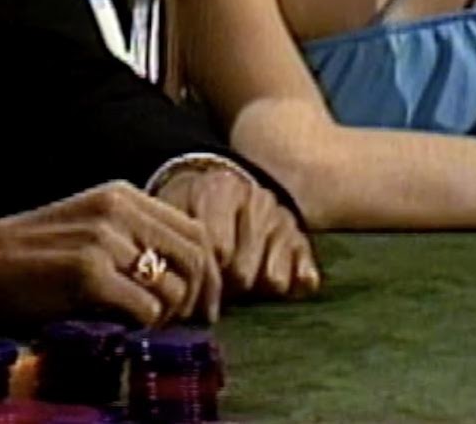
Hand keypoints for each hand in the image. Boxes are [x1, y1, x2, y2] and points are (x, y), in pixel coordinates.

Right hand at [0, 181, 220, 325]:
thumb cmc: (34, 252)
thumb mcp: (91, 226)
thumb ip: (135, 237)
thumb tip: (189, 277)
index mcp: (123, 195)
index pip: (195, 231)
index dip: (210, 272)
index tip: (204, 303)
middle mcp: (119, 210)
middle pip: (196, 257)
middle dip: (201, 298)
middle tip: (190, 323)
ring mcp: (104, 240)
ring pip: (173, 288)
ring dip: (168, 316)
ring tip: (147, 324)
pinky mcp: (89, 273)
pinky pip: (145, 309)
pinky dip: (143, 326)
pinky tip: (124, 326)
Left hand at [155, 164, 319, 298]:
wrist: (223, 185)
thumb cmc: (190, 206)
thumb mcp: (172, 209)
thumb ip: (172, 240)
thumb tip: (171, 288)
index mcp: (222, 190)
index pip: (218, 249)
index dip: (202, 274)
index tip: (191, 283)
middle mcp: (258, 201)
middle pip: (242, 271)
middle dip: (224, 287)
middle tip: (212, 287)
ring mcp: (283, 220)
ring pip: (273, 280)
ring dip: (253, 290)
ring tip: (235, 282)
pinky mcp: (302, 240)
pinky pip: (304, 278)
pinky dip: (290, 286)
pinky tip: (268, 285)